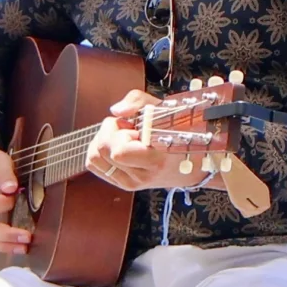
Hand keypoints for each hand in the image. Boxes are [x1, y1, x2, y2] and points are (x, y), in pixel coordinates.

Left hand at [86, 88, 205, 192]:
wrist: (193, 164)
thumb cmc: (179, 133)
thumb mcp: (164, 109)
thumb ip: (138, 102)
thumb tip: (116, 110)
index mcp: (155, 159)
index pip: (118, 151)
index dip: (119, 132)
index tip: (133, 126)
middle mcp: (141, 176)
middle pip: (101, 150)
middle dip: (109, 132)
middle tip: (128, 129)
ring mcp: (131, 183)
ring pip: (93, 159)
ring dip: (103, 142)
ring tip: (123, 138)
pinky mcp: (123, 184)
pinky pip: (95, 165)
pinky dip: (100, 152)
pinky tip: (118, 146)